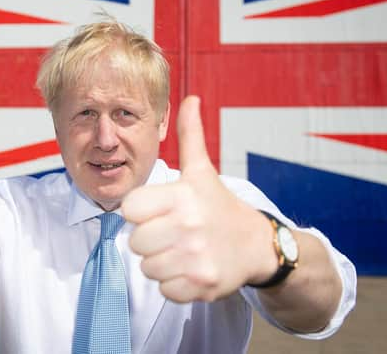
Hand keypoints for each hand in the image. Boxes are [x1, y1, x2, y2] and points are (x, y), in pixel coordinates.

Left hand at [122, 96, 276, 301]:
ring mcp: (196, 258)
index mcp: (182, 196)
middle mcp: (189, 227)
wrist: (258, 244)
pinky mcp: (202, 286)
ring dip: (160, 262)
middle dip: (150, 239)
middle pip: (135, 242)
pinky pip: (164, 289)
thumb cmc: (219, 205)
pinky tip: (190, 267)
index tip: (159, 210)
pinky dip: (174, 283)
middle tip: (172, 232)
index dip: (140, 211)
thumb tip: (189, 98)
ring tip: (181, 250)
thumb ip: (189, 136)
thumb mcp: (203, 170)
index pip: (128, 209)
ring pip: (147, 267)